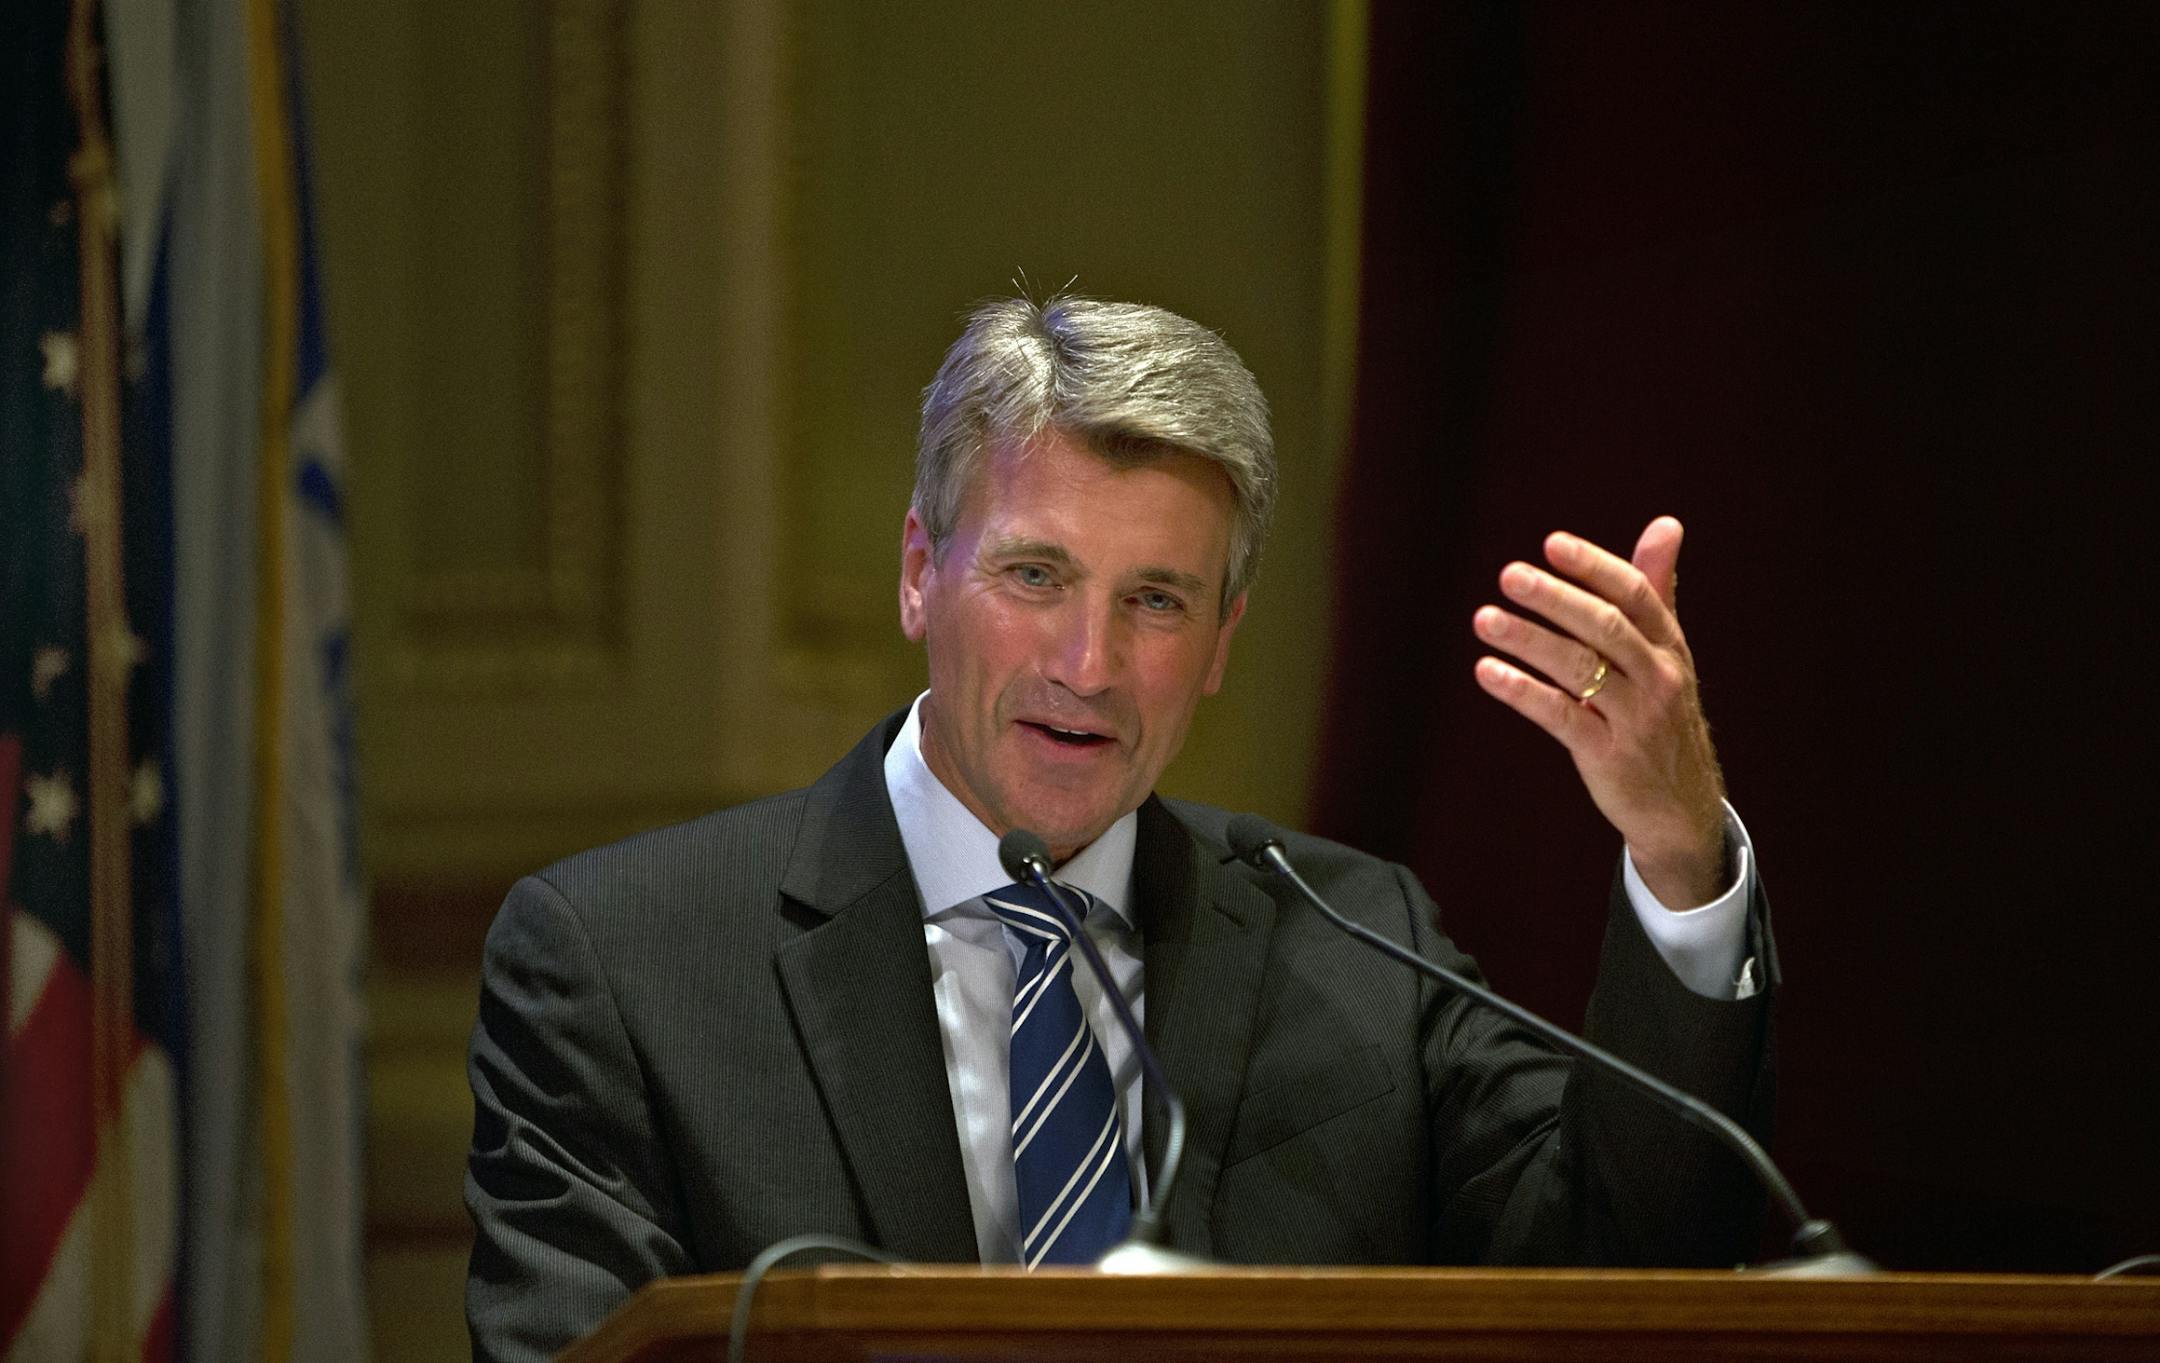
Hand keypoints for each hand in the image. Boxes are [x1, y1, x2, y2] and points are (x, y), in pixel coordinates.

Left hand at [1471, 516, 1727, 907]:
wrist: (1683, 806)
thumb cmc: (1663, 714)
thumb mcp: (1667, 653)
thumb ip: (1655, 590)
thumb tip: (1666, 524)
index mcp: (1670, 646)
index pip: (1635, 594)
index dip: (1593, 566)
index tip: (1552, 543)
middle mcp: (1658, 677)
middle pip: (1606, 627)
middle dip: (1556, 598)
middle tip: (1509, 575)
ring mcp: (1635, 718)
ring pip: (1580, 670)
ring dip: (1529, 640)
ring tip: (1484, 619)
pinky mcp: (1608, 756)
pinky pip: (1562, 717)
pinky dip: (1523, 692)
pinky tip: (1487, 672)